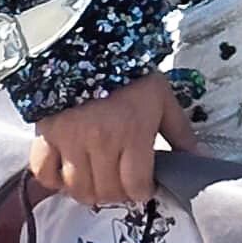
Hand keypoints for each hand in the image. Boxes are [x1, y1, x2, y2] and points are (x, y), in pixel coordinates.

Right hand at [27, 74, 193, 211]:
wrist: (89, 47)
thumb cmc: (131, 75)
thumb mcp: (162, 98)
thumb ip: (180, 132)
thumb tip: (198, 159)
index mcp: (133, 133)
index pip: (136, 185)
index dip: (143, 192)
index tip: (145, 187)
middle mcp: (100, 142)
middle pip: (108, 191)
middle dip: (120, 195)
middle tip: (124, 186)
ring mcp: (70, 141)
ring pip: (78, 188)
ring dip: (91, 193)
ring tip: (100, 183)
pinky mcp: (46, 136)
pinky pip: (43, 172)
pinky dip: (55, 181)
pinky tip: (69, 175)